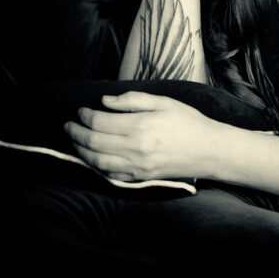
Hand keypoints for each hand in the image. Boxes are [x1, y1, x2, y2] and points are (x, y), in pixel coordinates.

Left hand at [65, 92, 222, 181]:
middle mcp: (135, 148)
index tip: (81, 110)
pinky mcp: (140, 178)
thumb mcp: (164, 102)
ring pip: (97, 161)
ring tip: (75, 141)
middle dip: (76, 132)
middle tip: (68, 125)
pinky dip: (95, 167)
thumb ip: (133, 100)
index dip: (86, 116)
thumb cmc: (189, 123)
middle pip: (93, 142)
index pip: (100, 121)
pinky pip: (110, 175)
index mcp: (141, 126)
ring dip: (80, 151)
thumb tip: (106, 101)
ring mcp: (137, 166)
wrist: (210, 150)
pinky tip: (91, 158)